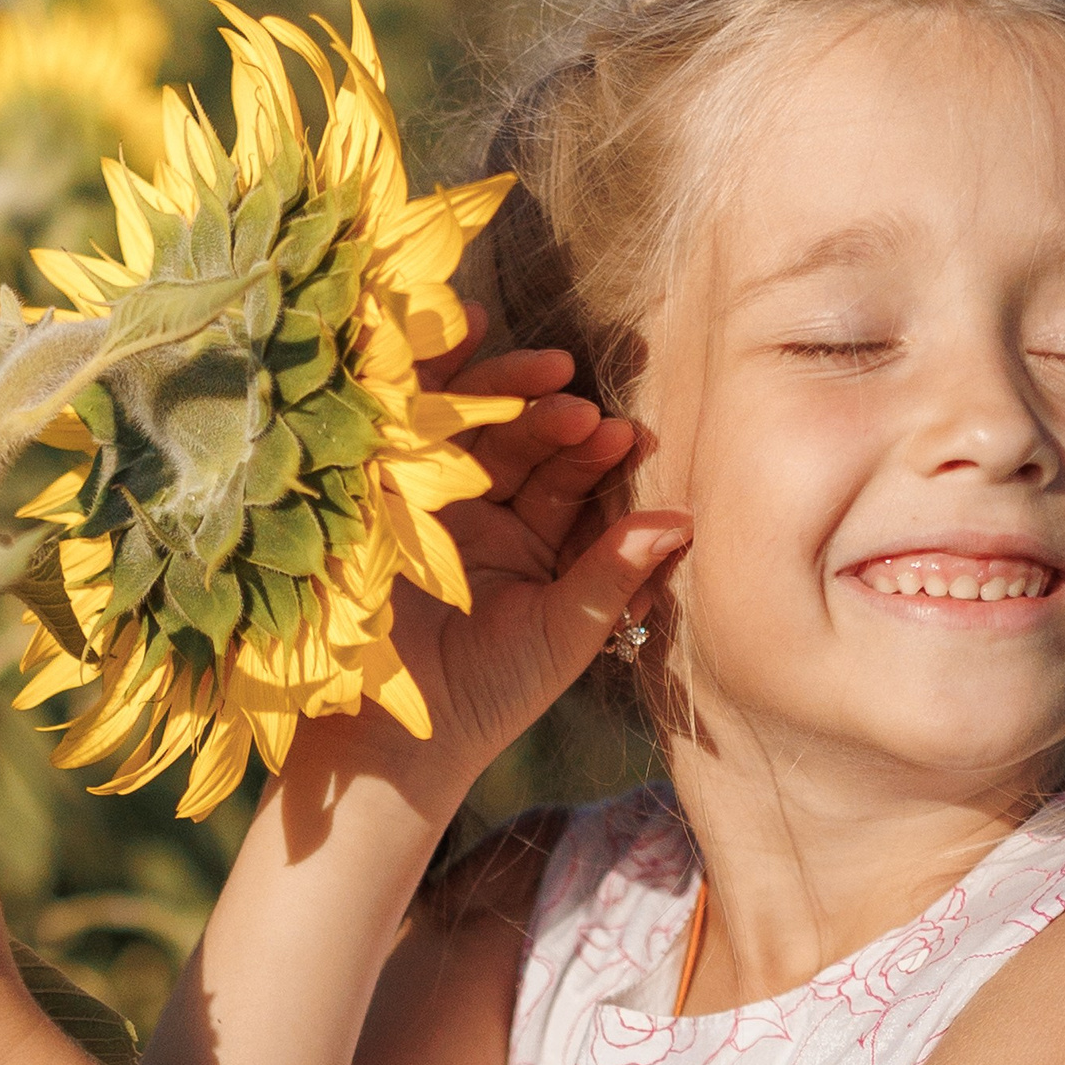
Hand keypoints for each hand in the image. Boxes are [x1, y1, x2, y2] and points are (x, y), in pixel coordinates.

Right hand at [361, 307, 690, 784]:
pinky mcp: (380, 485)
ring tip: (552, 375)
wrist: (395, 734)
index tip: (629, 437)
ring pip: (474, 425)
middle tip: (586, 410)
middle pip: (526, 443)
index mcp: (536, 541)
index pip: (572, 481)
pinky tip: (467, 331)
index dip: (599, 455)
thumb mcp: (565, 630)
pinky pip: (408, 419)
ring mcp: (431, 494)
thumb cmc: (492, 694)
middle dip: (557, 421)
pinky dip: (435, 374)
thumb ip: (616, 572)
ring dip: (510, 392)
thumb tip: (685, 521)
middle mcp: (487, 509)